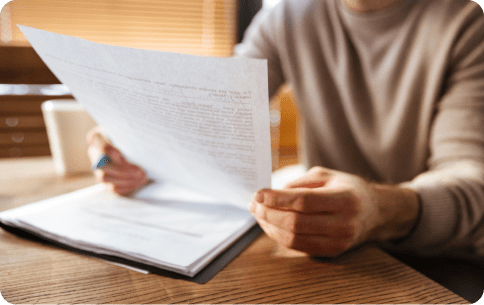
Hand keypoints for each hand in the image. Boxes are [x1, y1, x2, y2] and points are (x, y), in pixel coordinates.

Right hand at [87, 126, 147, 194]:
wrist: (132, 143)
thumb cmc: (132, 134)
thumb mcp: (130, 129)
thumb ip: (131, 134)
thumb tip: (142, 143)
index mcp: (97, 137)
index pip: (100, 144)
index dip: (111, 152)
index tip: (123, 154)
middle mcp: (94, 153)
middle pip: (102, 165)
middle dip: (123, 170)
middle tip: (141, 171)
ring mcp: (98, 168)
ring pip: (105, 178)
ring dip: (126, 180)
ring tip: (142, 177)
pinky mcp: (106, 180)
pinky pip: (112, 188)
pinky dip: (126, 187)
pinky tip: (138, 183)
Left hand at [248, 166, 419, 255]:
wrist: (375, 212)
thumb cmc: (347, 188)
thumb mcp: (326, 176)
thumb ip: (299, 184)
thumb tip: (270, 195)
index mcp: (345, 199)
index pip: (303, 201)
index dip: (277, 199)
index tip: (258, 194)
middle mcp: (344, 223)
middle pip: (295, 223)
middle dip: (268, 214)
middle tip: (254, 204)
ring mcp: (338, 241)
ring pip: (294, 239)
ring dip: (270, 227)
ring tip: (258, 214)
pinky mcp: (331, 252)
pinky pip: (299, 247)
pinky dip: (280, 237)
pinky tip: (270, 225)